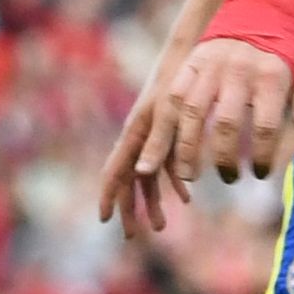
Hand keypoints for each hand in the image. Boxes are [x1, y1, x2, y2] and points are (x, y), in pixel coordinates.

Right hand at [97, 79, 192, 237]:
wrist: (190, 58)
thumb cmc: (177, 84)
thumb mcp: (168, 114)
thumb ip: (156, 143)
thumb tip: (140, 174)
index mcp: (133, 136)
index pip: (114, 171)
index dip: (107, 196)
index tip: (104, 219)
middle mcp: (139, 140)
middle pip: (128, 181)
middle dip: (130, 209)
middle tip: (134, 236)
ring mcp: (153, 139)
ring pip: (148, 177)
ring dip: (153, 202)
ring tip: (161, 226)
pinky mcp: (169, 135)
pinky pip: (167, 165)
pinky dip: (175, 183)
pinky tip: (186, 198)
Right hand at [151, 40, 293, 198]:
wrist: (263, 2)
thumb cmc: (290, 49)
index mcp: (272, 75)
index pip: (266, 126)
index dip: (263, 155)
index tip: (260, 173)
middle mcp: (239, 69)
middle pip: (227, 123)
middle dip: (225, 158)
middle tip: (229, 178)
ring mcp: (211, 63)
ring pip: (192, 111)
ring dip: (187, 147)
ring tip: (188, 175)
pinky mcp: (192, 60)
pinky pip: (174, 95)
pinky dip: (168, 123)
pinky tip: (167, 146)